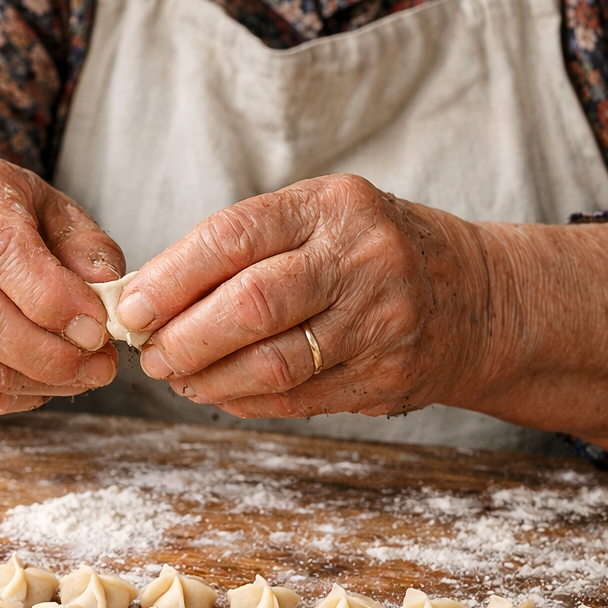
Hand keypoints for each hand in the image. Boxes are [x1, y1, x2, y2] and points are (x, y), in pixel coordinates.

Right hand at [0, 158, 123, 413]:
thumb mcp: (56, 210)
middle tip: (98, 363)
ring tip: (83, 375)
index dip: (52, 298)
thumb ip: (87, 248)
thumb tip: (106, 295)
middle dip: (48, 352)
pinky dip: (15, 396)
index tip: (96, 325)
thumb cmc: (8, 219)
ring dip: (38, 381)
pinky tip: (46, 382)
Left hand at [115, 174, 492, 419]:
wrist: (477, 296)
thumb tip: (147, 294)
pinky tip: (218, 393)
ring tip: (177, 376)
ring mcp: (381, 321)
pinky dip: (244, 401)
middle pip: (251, 306)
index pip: (233, 237)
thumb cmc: (368, 252)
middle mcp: (362, 259)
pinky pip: (298, 399)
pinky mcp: (389, 376)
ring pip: (272, 363)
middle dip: (184, 338)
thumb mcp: (319, 219)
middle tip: (149, 353)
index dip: (171, 279)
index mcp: (332, 206)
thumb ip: (243, 248)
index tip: (131, 307)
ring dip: (208, 378)